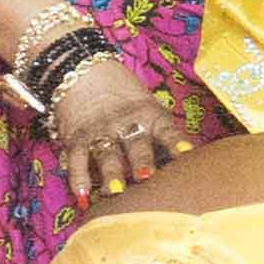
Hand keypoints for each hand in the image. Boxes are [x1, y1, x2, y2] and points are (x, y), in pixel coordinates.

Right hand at [44, 39, 200, 203]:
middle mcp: (125, 123)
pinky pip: (76, 159)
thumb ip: (161, 134)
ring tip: (114, 190)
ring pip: (106, 153)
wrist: (83, 70)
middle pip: (135, 143)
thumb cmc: (124, 96)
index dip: (176, 142)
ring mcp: (100, 131)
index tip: (187, 154)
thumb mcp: (147, 106)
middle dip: (141, 160)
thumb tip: (186, 166)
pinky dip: (78, 177)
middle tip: (146, 177)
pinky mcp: (77, 138)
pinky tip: (81, 193)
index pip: (166, 130)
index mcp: (149, 115)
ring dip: (111, 172)